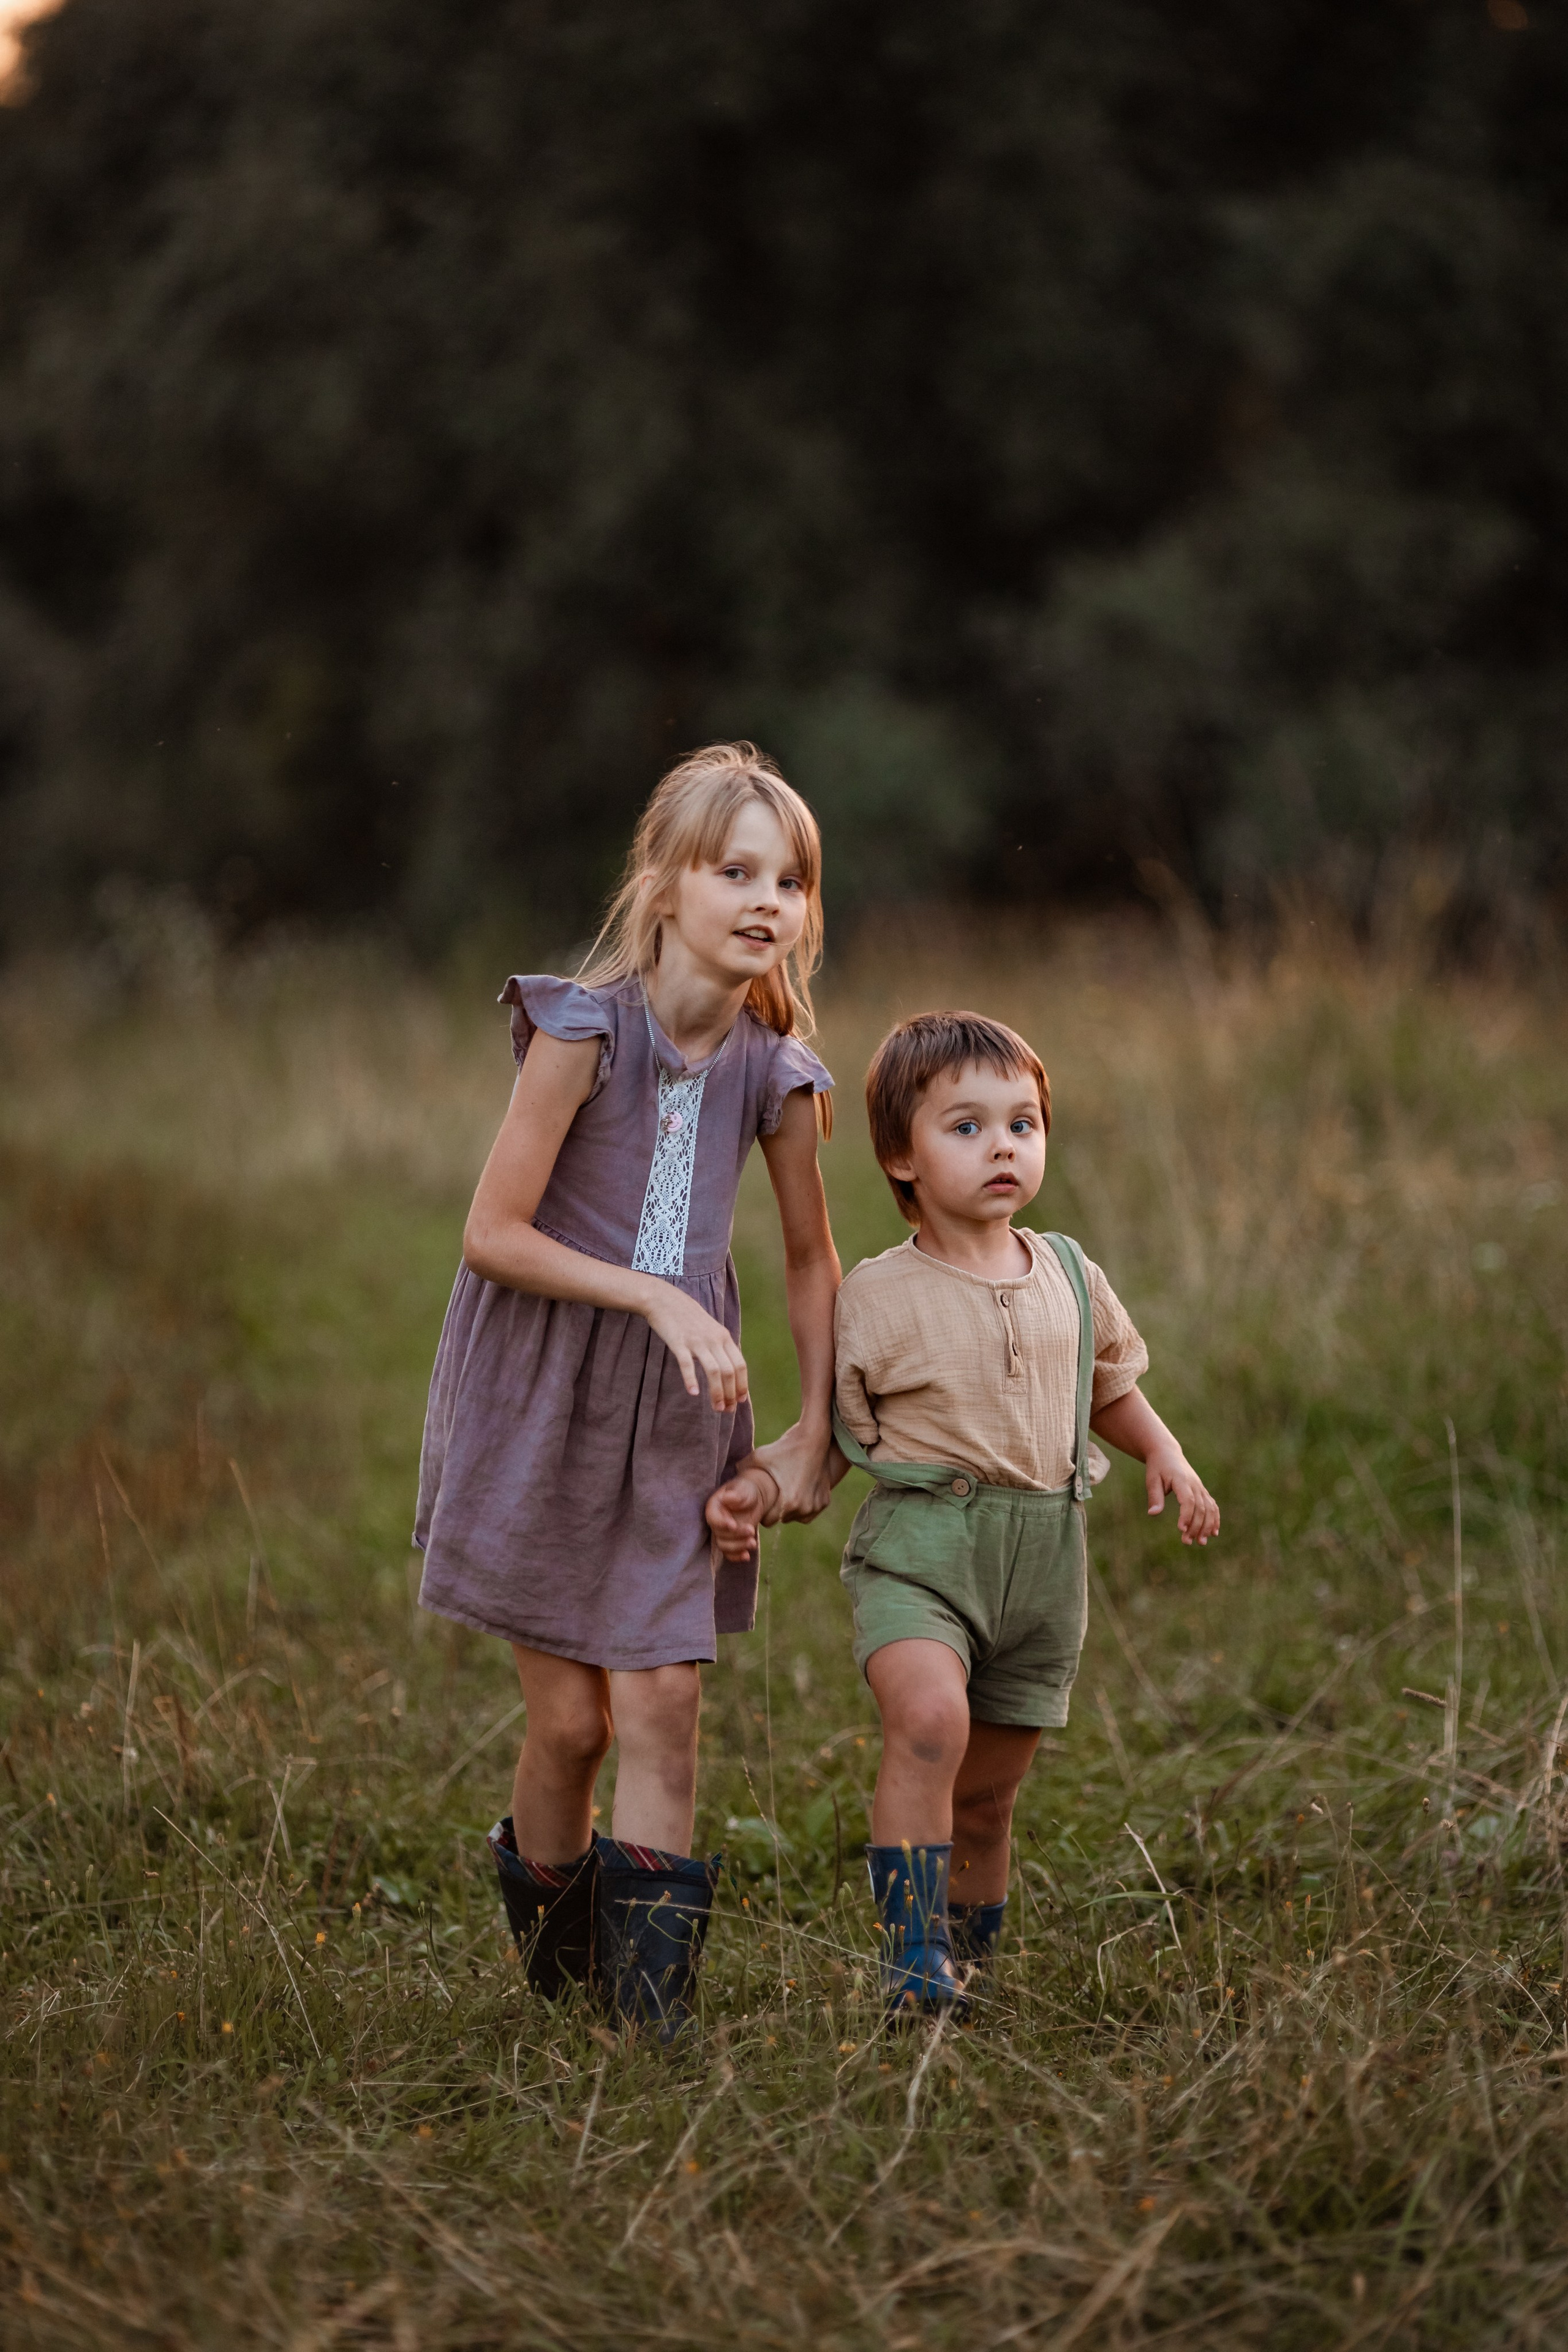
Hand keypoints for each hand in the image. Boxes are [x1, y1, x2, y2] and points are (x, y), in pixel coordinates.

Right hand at [639, 1281, 749, 1410]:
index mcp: (724, 1337)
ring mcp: (697, 1341)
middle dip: (731, 1394)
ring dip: (717, 1392)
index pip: (740, 1365)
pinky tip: (693, 1393)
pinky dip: (691, 1379)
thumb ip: (720, 1346)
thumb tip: (729, 1369)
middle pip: (729, 1371)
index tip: (740, 1401)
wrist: (665, 1300)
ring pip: (714, 1371)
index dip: (742, 1385)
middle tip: (727, 1410)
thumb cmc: (688, 1317)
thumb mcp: (710, 1329)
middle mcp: (714, 1339)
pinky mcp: (679, 1342)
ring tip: (716, 1408)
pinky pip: (687, 1364)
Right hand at [705, 1466, 778, 1561]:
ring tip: (753, 1543)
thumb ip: (736, 1495)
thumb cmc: (746, 1491)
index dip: (721, 1523)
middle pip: (719, 1534)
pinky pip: (729, 1553)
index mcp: (714, 1506)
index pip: (712, 1518)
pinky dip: (736, 1557)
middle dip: (736, 1535)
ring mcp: (722, 1533)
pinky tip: (747, 1556)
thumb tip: (727, 1497)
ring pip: (724, 1546)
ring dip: (738, 1547)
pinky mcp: (730, 1541)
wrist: (754, 1500)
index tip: (733, 1525)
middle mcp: (716, 1521)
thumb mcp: (743, 1489)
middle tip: (751, 1531)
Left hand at [750, 1423, 834, 1522]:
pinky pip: (808, 1512)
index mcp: (787, 1503)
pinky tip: (800, 1489)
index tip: (762, 1500)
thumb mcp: (759, 1458)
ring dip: (790, 1509)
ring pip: (795, 1516)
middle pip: (781, 1519)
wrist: (814, 1440)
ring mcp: (816, 1506)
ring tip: (787, 1488)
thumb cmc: (784, 1448)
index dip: (763, 1511)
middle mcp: (803, 1509)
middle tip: (774, 1493)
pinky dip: (803, 1505)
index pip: (767, 1520)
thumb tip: (725, 1486)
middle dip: (775, 1510)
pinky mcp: (824, 1502)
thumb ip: (742, 1472)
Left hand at [1144, 1444, 1219, 1545]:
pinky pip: (1213, 1506)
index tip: (1181, 1530)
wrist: (1167, 1453)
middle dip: (1195, 1526)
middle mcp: (1195, 1484)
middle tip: (1186, 1542)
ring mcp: (1200, 1488)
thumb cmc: (1158, 1467)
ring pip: (1209, 1509)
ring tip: (1201, 1542)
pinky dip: (1215, 1519)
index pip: (1188, 1500)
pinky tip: (1213, 1533)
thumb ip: (1155, 1496)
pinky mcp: (1202, 1491)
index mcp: (1182, 1480)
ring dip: (1207, 1526)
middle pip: (1201, 1508)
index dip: (1186, 1516)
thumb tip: (1153, 1513)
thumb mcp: (1152, 1479)